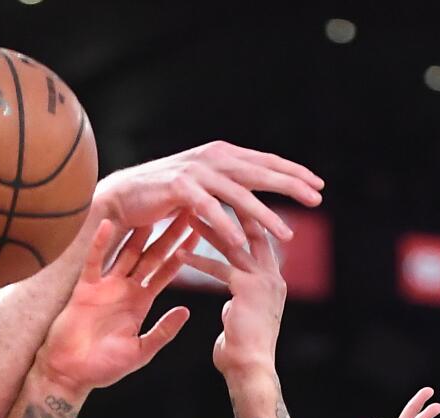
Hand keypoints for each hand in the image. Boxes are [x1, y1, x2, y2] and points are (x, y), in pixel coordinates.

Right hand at [37, 219, 192, 392]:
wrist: (69, 373)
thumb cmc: (103, 368)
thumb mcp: (139, 351)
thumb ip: (162, 331)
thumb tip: (186, 312)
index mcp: (141, 303)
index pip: (166, 272)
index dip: (182, 253)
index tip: (199, 231)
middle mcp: (125, 290)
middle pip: (151, 256)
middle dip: (168, 235)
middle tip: (184, 209)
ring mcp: (105, 286)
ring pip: (126, 252)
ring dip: (139, 232)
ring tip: (153, 209)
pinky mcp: (84, 288)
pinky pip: (93, 261)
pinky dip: (99, 243)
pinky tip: (108, 224)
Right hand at [96, 141, 323, 251]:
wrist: (123, 196)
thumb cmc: (161, 196)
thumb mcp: (200, 188)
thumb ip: (224, 188)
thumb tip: (247, 197)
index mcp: (222, 155)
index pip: (265, 162)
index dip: (292, 172)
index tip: (317, 185)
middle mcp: (213, 158)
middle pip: (260, 172)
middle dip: (291, 186)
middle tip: (317, 198)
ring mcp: (197, 172)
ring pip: (239, 194)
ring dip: (265, 215)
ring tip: (286, 234)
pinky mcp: (179, 188)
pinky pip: (209, 210)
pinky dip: (225, 226)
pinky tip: (242, 242)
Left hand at [182, 216, 286, 376]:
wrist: (251, 372)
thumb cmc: (242, 356)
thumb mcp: (240, 323)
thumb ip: (236, 307)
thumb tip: (229, 306)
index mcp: (272, 280)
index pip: (258, 239)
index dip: (240, 220)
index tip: (220, 204)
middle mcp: (273, 275)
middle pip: (252, 231)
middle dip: (231, 209)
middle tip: (207, 193)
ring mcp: (264, 280)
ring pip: (235, 244)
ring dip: (210, 228)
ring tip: (188, 214)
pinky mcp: (249, 290)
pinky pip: (222, 268)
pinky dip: (199, 260)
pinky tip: (180, 254)